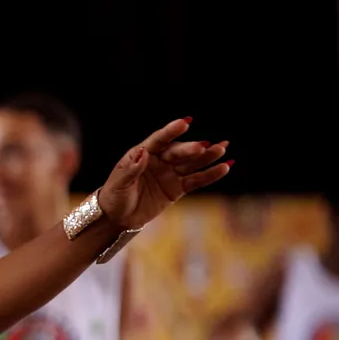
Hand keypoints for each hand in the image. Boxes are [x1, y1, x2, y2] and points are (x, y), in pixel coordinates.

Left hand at [98, 118, 229, 228]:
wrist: (117, 217)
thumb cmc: (114, 196)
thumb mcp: (119, 183)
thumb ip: (131, 169)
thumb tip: (142, 152)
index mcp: (141, 154)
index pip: (158, 140)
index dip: (171, 131)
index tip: (185, 122)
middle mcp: (158, 161)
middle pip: (177, 152)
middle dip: (191, 149)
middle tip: (204, 146)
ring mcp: (169, 174)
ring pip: (191, 163)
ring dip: (207, 156)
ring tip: (223, 148)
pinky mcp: (177, 188)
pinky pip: (196, 180)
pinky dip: (210, 175)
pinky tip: (224, 167)